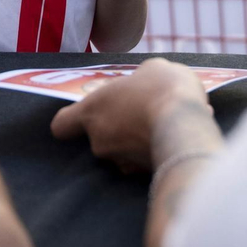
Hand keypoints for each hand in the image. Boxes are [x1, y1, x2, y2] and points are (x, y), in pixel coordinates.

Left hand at [51, 59, 213, 171]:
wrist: (185, 127)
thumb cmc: (162, 90)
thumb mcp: (152, 69)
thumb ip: (139, 79)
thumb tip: (145, 82)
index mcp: (92, 110)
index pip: (61, 125)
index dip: (70, 123)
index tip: (82, 118)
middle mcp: (99, 141)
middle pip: (101, 136)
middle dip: (121, 126)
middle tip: (146, 111)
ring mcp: (121, 162)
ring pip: (127, 151)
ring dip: (143, 139)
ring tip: (171, 122)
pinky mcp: (143, 177)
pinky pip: (148, 162)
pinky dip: (159, 151)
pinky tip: (182, 136)